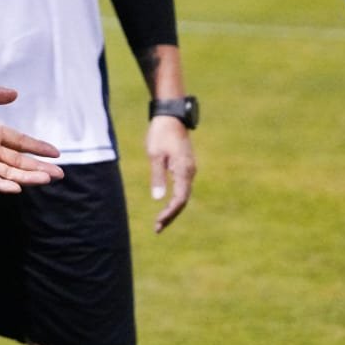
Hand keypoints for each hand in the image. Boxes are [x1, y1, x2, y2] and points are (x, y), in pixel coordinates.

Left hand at [0, 84, 63, 192]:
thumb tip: (15, 94)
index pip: (19, 141)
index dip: (37, 147)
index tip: (56, 153)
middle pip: (18, 161)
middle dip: (39, 167)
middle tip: (60, 174)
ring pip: (7, 172)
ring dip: (26, 177)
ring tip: (47, 179)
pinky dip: (0, 185)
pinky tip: (17, 189)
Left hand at [146, 115, 194, 232]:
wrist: (170, 116)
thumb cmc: (161, 134)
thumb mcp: (155, 155)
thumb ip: (157, 176)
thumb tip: (158, 198)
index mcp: (184, 171)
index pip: (180, 199)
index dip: (169, 213)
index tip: (158, 223)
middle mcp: (190, 172)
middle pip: (183, 200)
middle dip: (171, 215)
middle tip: (158, 227)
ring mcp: (189, 169)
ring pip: (183, 194)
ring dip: (173, 208)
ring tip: (161, 220)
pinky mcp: (185, 165)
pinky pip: (182, 186)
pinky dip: (175, 197)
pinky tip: (166, 203)